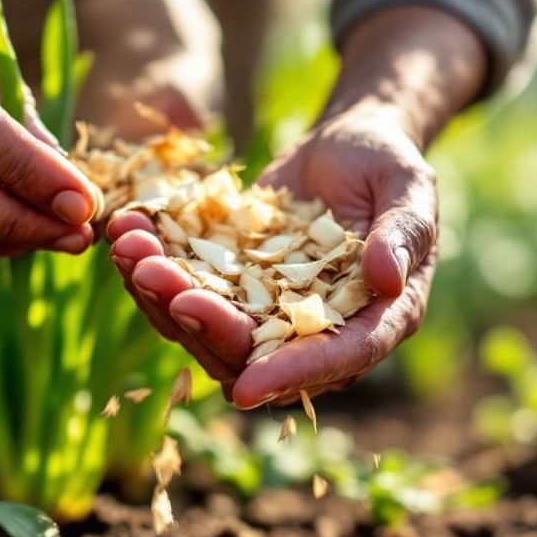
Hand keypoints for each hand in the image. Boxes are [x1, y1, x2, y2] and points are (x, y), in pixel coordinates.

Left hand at [109, 102, 435, 406]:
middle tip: (158, 277)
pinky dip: (150, 264)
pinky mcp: (228, 284)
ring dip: (160, 294)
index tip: (246, 389)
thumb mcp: (411, 192)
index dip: (290, 376)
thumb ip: (402, 234)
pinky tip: (125, 227)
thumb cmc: (390, 169)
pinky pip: (183, 289)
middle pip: (250, 352)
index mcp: (370, 323)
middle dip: (201, 321)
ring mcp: (262, 311)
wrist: (348, 147)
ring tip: (128, 245)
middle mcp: (311, 332)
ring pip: (203, 328)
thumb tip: (387, 278)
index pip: (333, 361)